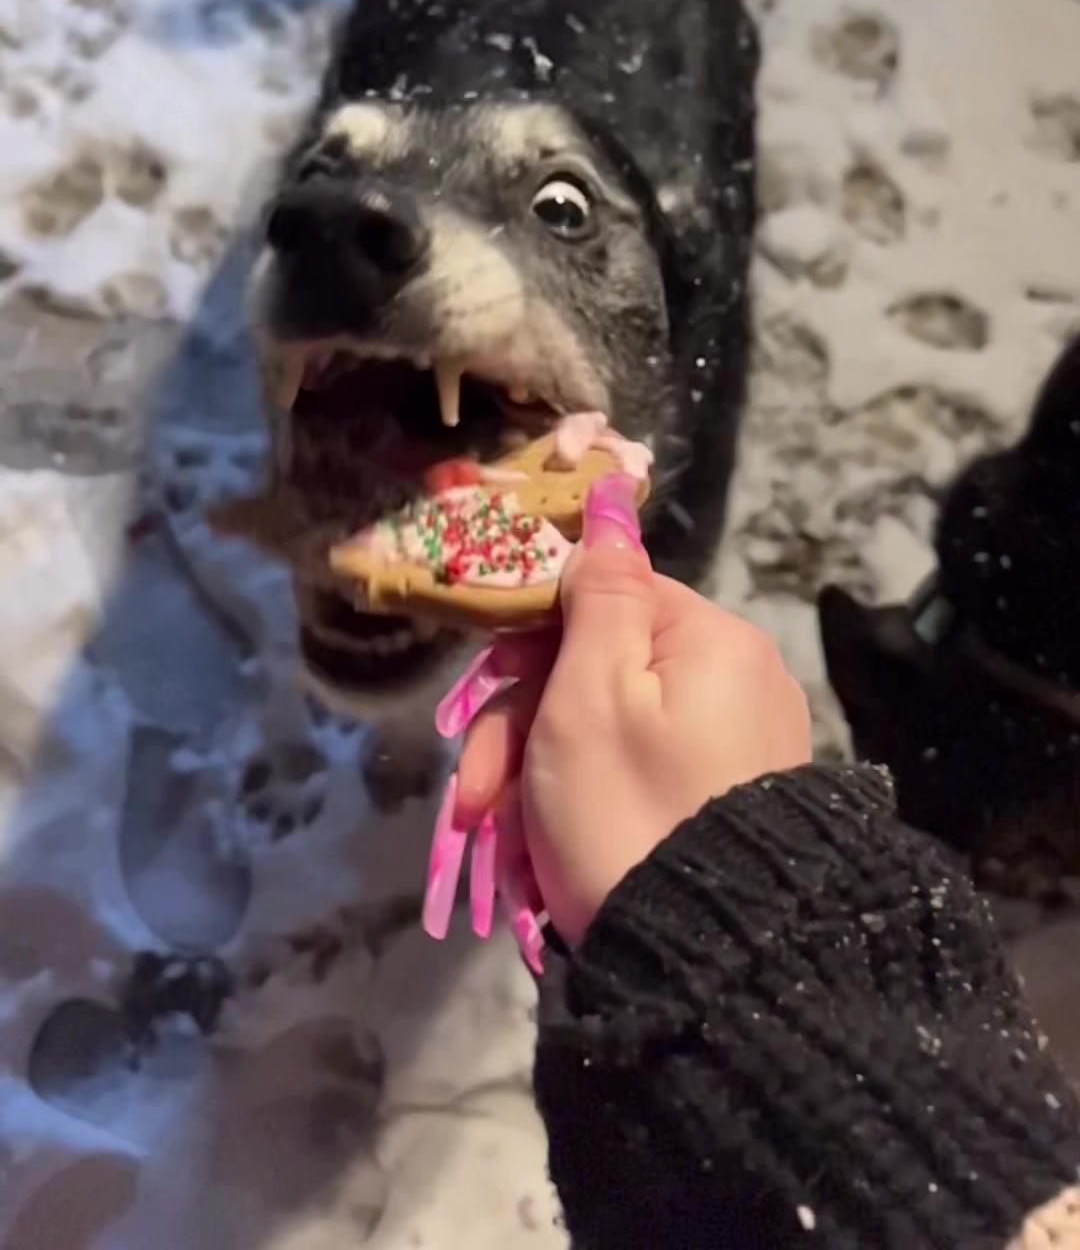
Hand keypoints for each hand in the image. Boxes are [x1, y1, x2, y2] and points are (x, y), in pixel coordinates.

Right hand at [455, 479, 810, 945]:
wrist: (714, 970)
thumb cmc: (631, 814)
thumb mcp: (590, 695)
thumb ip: (598, 592)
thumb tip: (613, 498)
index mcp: (712, 638)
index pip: (599, 598)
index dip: (525, 647)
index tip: (478, 707)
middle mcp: (739, 678)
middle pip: (598, 671)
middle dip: (522, 731)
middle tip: (473, 801)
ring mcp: (740, 746)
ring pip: (607, 731)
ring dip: (537, 779)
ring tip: (498, 845)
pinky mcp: (730, 805)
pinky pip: (639, 780)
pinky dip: (583, 809)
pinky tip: (544, 860)